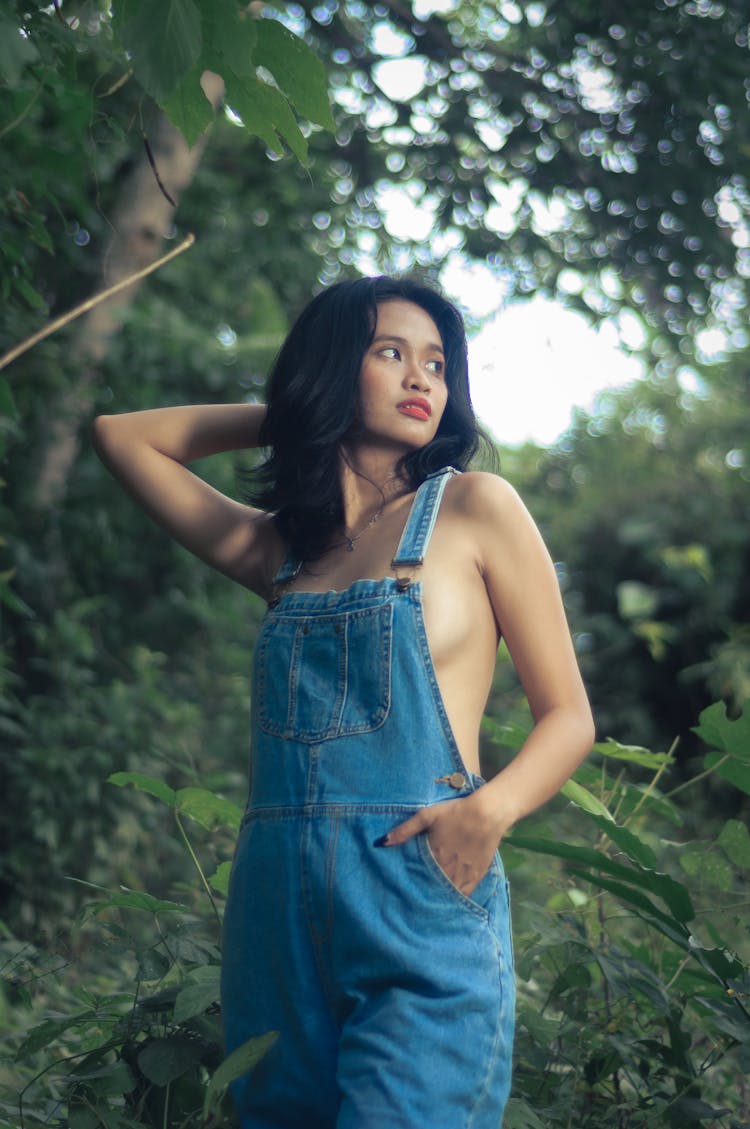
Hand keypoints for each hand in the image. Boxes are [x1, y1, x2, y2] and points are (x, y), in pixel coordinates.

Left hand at [378, 790, 506, 896]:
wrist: (487, 813)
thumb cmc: (455, 812)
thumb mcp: (427, 815)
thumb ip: (405, 830)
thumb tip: (381, 843)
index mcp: (433, 856)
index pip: (417, 878)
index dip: (409, 885)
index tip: (401, 891)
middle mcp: (447, 870)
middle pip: (431, 888)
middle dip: (423, 893)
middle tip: (413, 898)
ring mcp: (463, 875)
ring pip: (447, 894)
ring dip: (438, 897)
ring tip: (429, 902)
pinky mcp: (477, 876)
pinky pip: (464, 894)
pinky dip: (455, 898)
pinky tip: (449, 900)